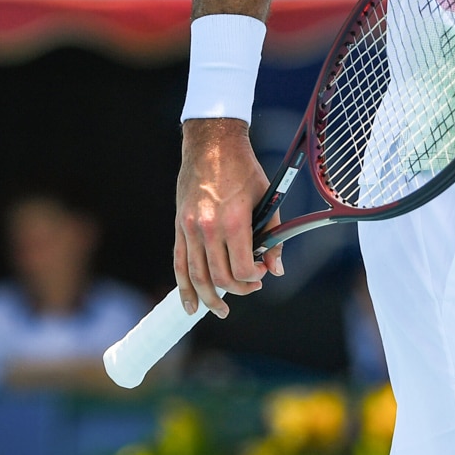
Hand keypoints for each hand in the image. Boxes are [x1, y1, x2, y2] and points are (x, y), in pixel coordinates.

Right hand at [174, 119, 282, 316]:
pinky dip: (183, 288)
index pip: (240, 268)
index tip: (261, 272)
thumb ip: (273, 236)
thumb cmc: (243, 169)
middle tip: (250, 287)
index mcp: (233, 222)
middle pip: (220, 277)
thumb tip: (275, 269)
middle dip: (237, 289)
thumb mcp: (267, 199)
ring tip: (220, 310)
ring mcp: (190, 229)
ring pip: (197, 276)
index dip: (253, 278)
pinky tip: (189, 305)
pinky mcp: (179, 227)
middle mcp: (208, 229)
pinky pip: (179, 264)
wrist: (212, 144)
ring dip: (209, 299)